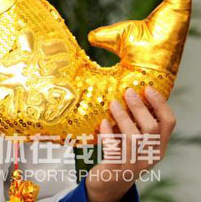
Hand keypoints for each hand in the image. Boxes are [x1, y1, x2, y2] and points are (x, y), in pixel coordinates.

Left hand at [85, 86, 176, 201]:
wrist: (109, 184)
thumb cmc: (122, 155)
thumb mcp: (136, 141)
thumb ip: (137, 122)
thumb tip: (129, 91)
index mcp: (158, 146)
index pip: (168, 123)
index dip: (160, 104)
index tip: (148, 88)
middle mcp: (149, 156)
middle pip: (151, 128)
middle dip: (139, 108)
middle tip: (128, 92)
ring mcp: (133, 164)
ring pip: (134, 138)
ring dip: (123, 117)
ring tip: (113, 103)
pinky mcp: (115, 170)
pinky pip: (114, 150)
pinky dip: (108, 134)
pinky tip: (103, 123)